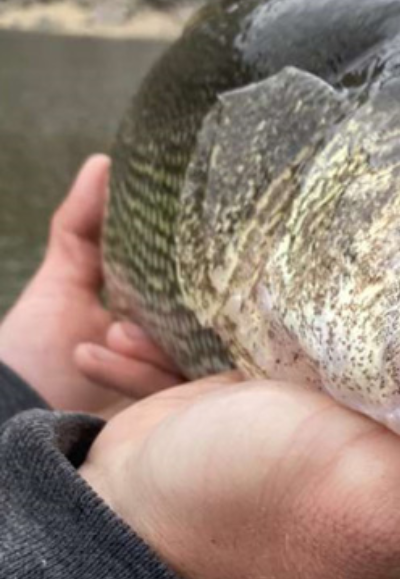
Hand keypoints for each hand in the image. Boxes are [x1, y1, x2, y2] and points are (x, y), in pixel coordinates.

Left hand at [0, 156, 183, 416]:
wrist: (9, 413)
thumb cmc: (32, 352)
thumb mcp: (59, 280)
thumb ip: (81, 225)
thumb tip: (104, 161)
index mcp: (158, 316)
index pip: (194, 291)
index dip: (195, 271)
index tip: (190, 248)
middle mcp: (176, 350)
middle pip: (202, 327)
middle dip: (168, 319)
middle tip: (126, 313)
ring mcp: (178, 389)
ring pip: (191, 360)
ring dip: (148, 349)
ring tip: (109, 335)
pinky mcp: (171, 417)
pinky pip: (173, 393)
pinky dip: (131, 373)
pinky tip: (89, 355)